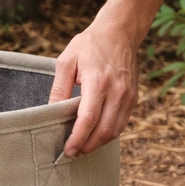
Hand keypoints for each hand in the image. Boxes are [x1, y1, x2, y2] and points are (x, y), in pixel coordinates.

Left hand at [48, 17, 138, 156]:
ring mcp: (128, 95)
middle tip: (71, 154)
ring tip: (81, 148)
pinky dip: (108, 134)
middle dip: (87, 146)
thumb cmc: (89, 45)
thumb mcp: (66, 62)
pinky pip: (122, 123)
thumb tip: (51, 114)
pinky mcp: (133, 97)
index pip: (89, 118)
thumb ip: (59, 89)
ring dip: (98, 143)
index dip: (78, 138)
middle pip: (104, 130)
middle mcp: (117, 90)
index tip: (67, 150)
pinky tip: (94, 136)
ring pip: (116, 130)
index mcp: (98, 81)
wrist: (120, 31)